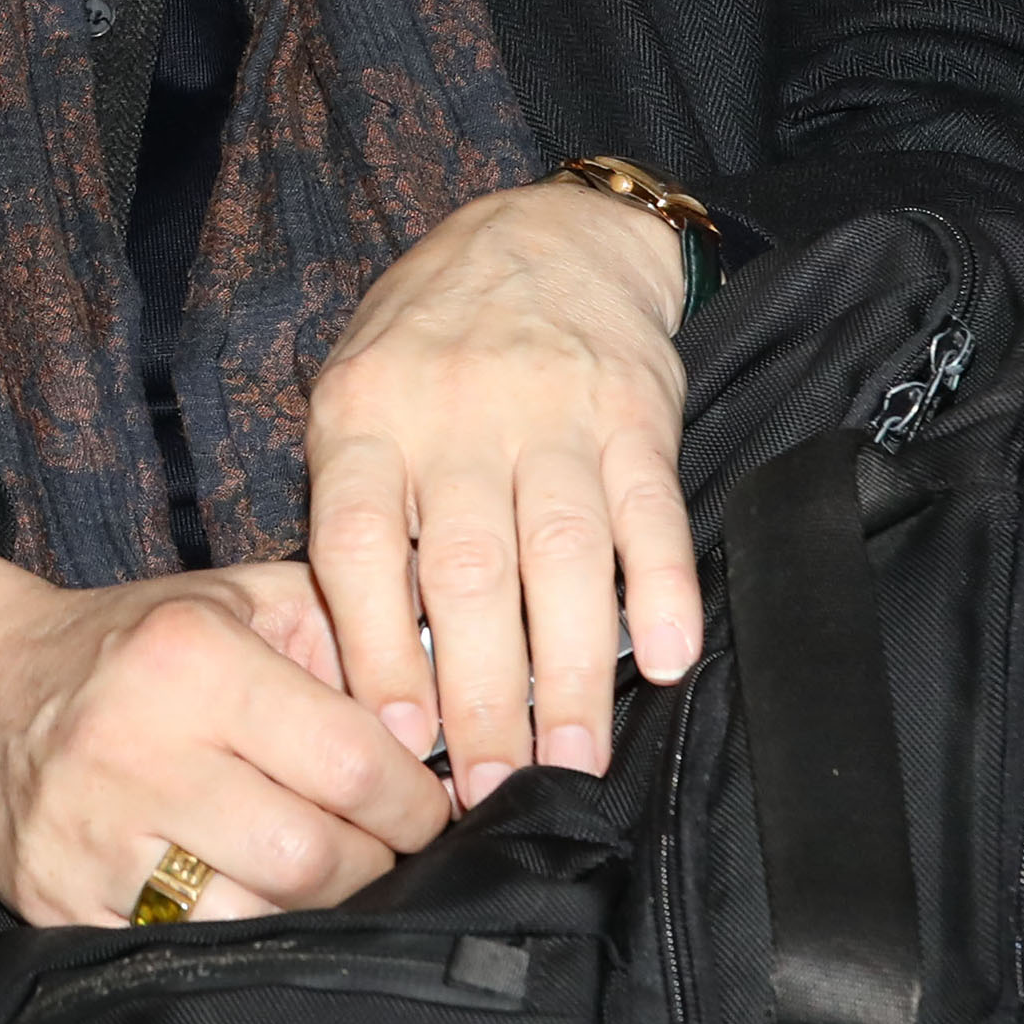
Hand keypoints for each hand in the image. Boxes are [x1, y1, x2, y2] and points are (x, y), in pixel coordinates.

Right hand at [0, 540, 451, 924]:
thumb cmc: (134, 647)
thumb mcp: (238, 600)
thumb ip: (349, 632)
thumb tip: (452, 706)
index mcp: (190, 658)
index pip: (353, 763)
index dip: (415, 802)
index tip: (423, 808)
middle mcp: (134, 746)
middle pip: (312, 858)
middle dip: (369, 864)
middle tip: (371, 847)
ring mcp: (90, 835)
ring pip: (257, 919)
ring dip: (305, 909)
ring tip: (304, 872)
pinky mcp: (59, 902)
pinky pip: (186, 953)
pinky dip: (233, 936)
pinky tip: (238, 895)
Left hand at [302, 180, 701, 801]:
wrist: (544, 234)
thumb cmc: (428, 344)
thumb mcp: (354, 397)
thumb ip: (357, 510)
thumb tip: (366, 666)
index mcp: (364, 418)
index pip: (358, 550)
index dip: (377, 652)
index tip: (395, 742)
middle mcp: (455, 416)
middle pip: (466, 575)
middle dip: (480, 697)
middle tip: (489, 788)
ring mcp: (552, 414)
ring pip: (563, 560)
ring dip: (573, 672)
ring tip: (572, 761)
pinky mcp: (638, 413)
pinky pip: (654, 513)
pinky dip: (665, 591)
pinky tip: (669, 662)